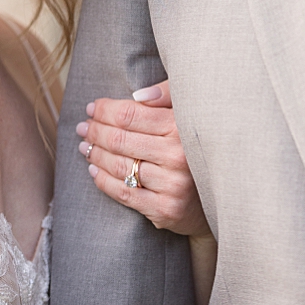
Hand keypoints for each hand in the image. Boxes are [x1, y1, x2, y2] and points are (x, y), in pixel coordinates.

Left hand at [77, 79, 208, 236]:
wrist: (222, 196)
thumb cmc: (197, 148)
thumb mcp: (189, 114)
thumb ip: (168, 96)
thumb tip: (138, 94)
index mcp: (181, 128)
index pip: (128, 114)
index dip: (104, 110)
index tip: (92, 108)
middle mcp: (178, 156)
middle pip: (119, 140)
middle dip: (94, 131)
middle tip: (83, 128)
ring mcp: (172, 186)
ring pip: (118, 166)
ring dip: (95, 154)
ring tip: (85, 146)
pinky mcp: (166, 210)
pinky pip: (123, 192)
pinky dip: (102, 179)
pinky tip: (94, 169)